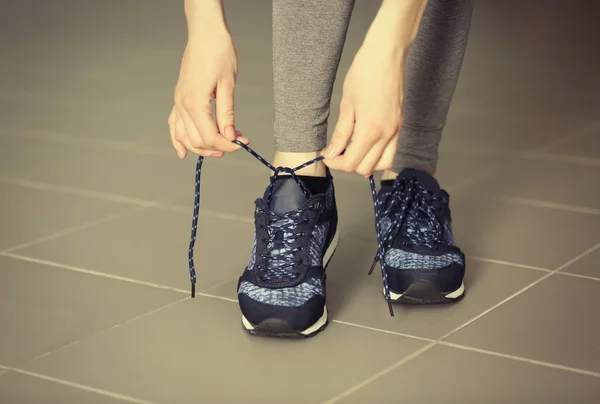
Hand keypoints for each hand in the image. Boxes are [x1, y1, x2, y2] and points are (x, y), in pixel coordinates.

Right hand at [168, 32, 248, 158]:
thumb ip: (227, 114)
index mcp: (195, 102)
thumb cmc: (218, 53)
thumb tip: (230, 136)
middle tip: (237, 143)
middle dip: (217, 147)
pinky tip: (183, 152)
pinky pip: (173, 125)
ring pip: (183, 136)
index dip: (227, 145)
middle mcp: (182, 104)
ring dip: (200, 147)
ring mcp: (178, 101)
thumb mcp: (228, 84)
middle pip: (196, 140)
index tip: (242, 144)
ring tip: (219, 150)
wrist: (205, 34)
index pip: (210, 136)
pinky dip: (178, 140)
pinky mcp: (178, 98)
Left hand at [323, 44, 405, 176]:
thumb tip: (332, 153)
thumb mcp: (346, 105)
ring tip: (352, 150)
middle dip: (349, 164)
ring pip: (383, 164)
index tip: (327, 156)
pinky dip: (378, 154)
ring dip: (366, 162)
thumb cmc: (365, 73)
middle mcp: (387, 135)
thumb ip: (341, 133)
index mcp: (371, 131)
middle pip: (367, 168)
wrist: (387, 54)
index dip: (336, 163)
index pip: (351, 162)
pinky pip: (391, 150)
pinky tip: (365, 142)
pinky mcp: (400, 125)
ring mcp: (396, 131)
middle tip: (336, 153)